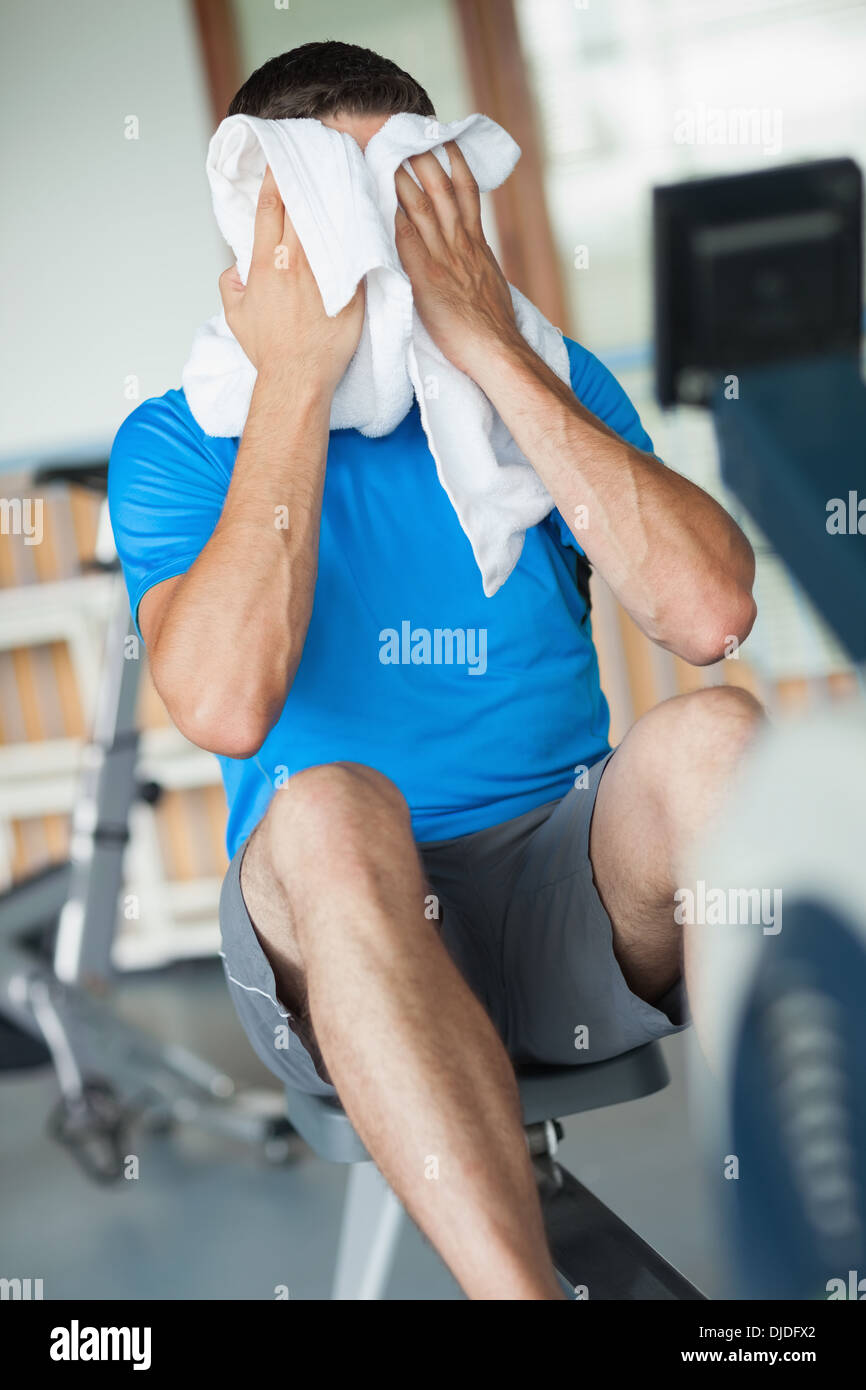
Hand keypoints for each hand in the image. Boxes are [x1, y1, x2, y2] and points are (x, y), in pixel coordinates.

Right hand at [219, 166, 364, 393]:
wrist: (299, 377)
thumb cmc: (270, 350)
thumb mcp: (236, 314)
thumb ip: (230, 284)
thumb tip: (236, 269)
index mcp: (267, 261)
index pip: (271, 205)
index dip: (276, 176)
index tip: (281, 159)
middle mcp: (297, 260)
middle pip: (303, 203)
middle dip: (307, 176)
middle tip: (314, 155)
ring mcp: (326, 271)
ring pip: (331, 219)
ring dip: (334, 194)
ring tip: (340, 172)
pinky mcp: (351, 286)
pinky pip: (355, 248)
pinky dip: (357, 228)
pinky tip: (361, 210)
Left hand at [393, 142, 519, 376]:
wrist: (495, 349)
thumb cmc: (493, 327)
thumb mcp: (490, 285)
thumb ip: (476, 265)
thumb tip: (469, 262)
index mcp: (478, 244)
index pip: (467, 192)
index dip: (455, 165)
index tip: (444, 142)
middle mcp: (461, 243)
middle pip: (444, 189)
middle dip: (428, 158)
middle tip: (411, 133)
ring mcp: (444, 257)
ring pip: (424, 206)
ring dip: (406, 178)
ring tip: (390, 153)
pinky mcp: (426, 276)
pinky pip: (407, 238)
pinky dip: (395, 215)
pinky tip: (380, 200)